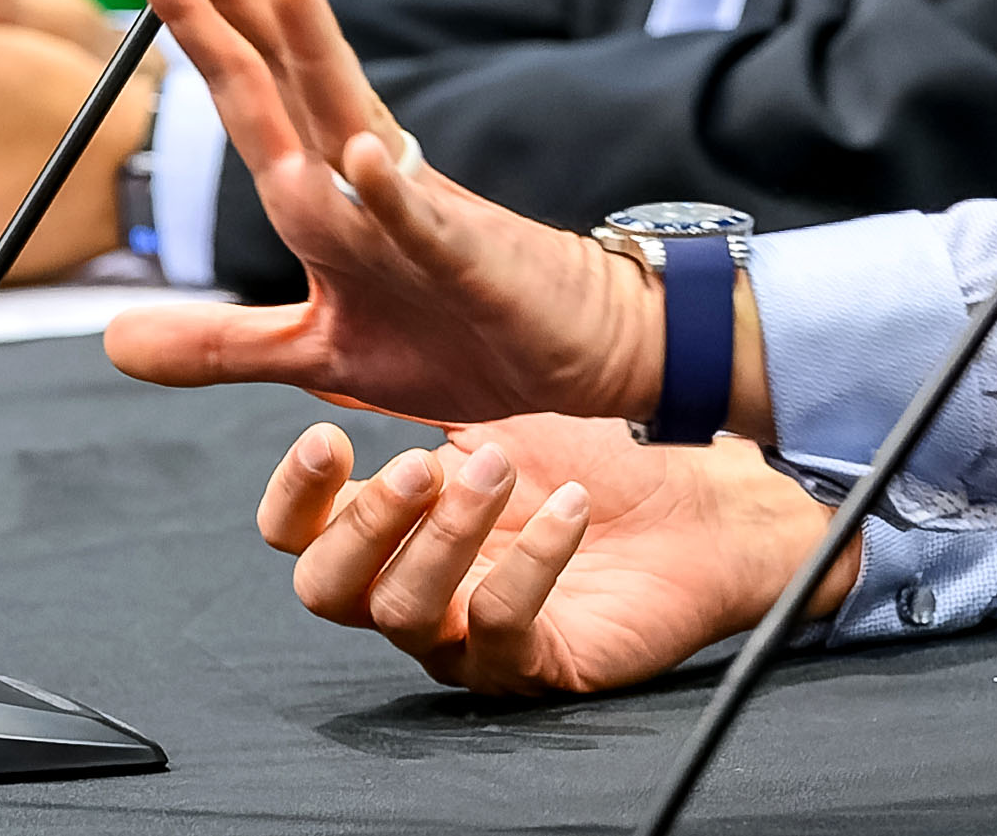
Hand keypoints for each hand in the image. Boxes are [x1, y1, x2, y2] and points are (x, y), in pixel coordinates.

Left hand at [102, 0, 688, 431]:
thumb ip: (219, 343)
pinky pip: (421, 223)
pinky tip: (360, 152)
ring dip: (313, 45)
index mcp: (330, 183)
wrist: (568, 358)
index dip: (203, 16)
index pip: (256, 84)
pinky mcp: (465, 264)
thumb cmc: (452, 334)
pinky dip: (390, 191)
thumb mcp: (315, 349)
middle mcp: (367, 173)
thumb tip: (115, 343)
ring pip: (351, 117)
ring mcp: (414, 212)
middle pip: (287, 72)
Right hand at [255, 414, 859, 696]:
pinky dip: (532, 563)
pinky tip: (568, 509)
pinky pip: (505, 632)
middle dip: (364, 522)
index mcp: (398, 525)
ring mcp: (472, 634)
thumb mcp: (489, 402)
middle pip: (328, 591)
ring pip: (404, 615)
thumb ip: (404, 381)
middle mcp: (420, 586)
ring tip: (503, 464)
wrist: (702, 498)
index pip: (298, 537)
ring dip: (447, 534)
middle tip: (419, 463)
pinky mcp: (537, 661)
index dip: (294, 497)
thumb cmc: (594, 453)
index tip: (328, 438)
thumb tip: (331, 334)